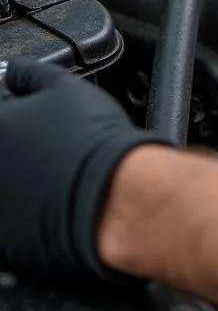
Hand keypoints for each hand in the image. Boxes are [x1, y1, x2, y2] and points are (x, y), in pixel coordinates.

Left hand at [0, 59, 167, 277]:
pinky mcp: (5, 241)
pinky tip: (51, 201)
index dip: (14, 117)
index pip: (0, 116)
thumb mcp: (63, 86)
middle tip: (45, 148)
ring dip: (18, 179)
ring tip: (53, 174)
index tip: (29, 121)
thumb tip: (17, 70)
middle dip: (16, 149)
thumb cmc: (92, 139)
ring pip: (7, 185)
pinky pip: (12, 218)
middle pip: (3, 151)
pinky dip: (26, 210)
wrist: (113, 193)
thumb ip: (29, 75)